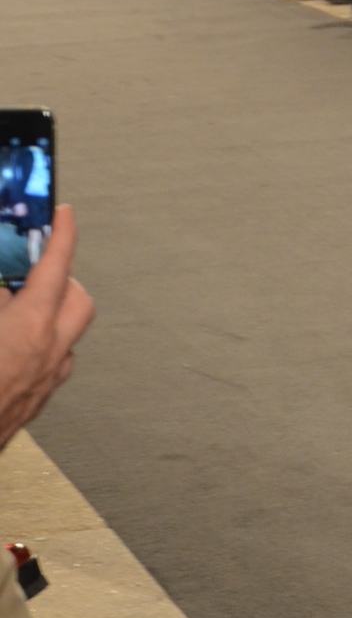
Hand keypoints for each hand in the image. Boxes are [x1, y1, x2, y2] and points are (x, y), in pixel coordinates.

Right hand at [0, 209, 94, 453]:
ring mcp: (45, 381)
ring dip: (49, 312)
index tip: (63, 214)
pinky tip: (8, 345)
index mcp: (28, 327)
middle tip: (32, 266)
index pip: (57, 265)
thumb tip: (3, 284)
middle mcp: (47, 353)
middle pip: (78, 299)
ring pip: (67, 333)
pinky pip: (53, 361)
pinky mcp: (35, 403)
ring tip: (14, 306)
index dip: (63, 233)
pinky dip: (38, 343)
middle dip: (61, 277)